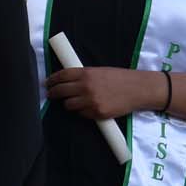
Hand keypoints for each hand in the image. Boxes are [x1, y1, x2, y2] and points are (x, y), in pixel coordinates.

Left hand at [44, 65, 158, 119]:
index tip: (47, 83)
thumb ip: (85, 76)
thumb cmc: (121, 78)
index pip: (62, 76)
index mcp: (87, 73)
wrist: (138, 89)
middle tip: (51, 94)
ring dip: (69, 104)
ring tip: (76, 101)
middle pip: (61, 91)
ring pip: (68, 105)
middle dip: (53, 93)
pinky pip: (82, 114)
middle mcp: (86, 87)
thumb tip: (68, 81)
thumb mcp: (101, 71)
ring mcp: (90, 101)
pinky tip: (91, 107)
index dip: (52, 79)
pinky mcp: (96, 113)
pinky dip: (83, 112)